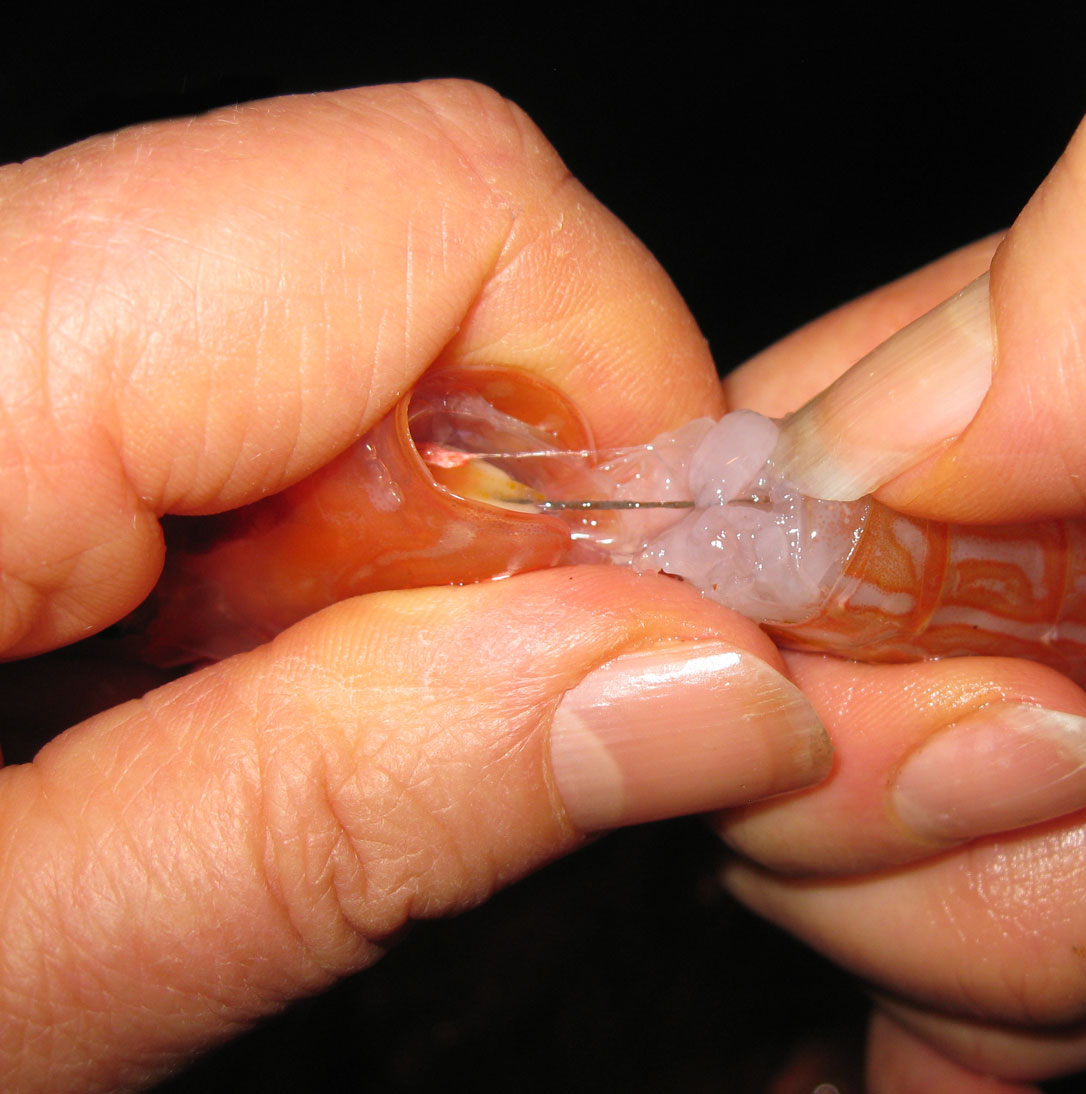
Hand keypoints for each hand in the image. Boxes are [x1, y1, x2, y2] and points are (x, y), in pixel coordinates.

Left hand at [0, 82, 831, 1090]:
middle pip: (418, 243)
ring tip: (343, 723)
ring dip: (427, 536)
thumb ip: (340, 813)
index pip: (442, 208)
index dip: (624, 402)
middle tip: (494, 716)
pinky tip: (256, 679)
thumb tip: (700, 689)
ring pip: (350, 319)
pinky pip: (242, 375)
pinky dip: (322, 533)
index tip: (661, 620)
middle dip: (536, 492)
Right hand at [723, 21, 1085, 1090]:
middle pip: (795, 675)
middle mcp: (1073, 534)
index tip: (1043, 720)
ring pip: (834, 855)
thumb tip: (859, 445)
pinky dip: (980, 1027)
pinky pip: (898, 984)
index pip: (794, 453)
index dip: (822, 608)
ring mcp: (1068, 732)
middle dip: (937, 799)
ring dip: (1011, 930)